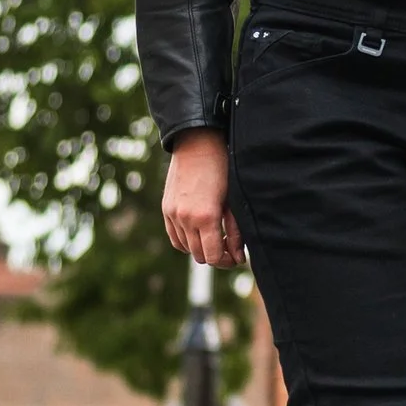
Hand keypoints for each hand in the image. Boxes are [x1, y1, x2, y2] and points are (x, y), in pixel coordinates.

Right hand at [163, 130, 242, 268]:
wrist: (196, 144)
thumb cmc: (221, 169)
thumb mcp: (233, 201)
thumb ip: (235, 232)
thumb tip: (238, 258)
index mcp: (206, 217)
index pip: (212, 256)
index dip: (225, 262)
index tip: (235, 258)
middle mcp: (185, 219)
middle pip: (198, 255)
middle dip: (215, 256)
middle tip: (228, 248)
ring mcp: (173, 214)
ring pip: (185, 248)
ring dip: (200, 248)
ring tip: (214, 238)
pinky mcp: (166, 209)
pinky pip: (174, 237)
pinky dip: (186, 241)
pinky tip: (199, 233)